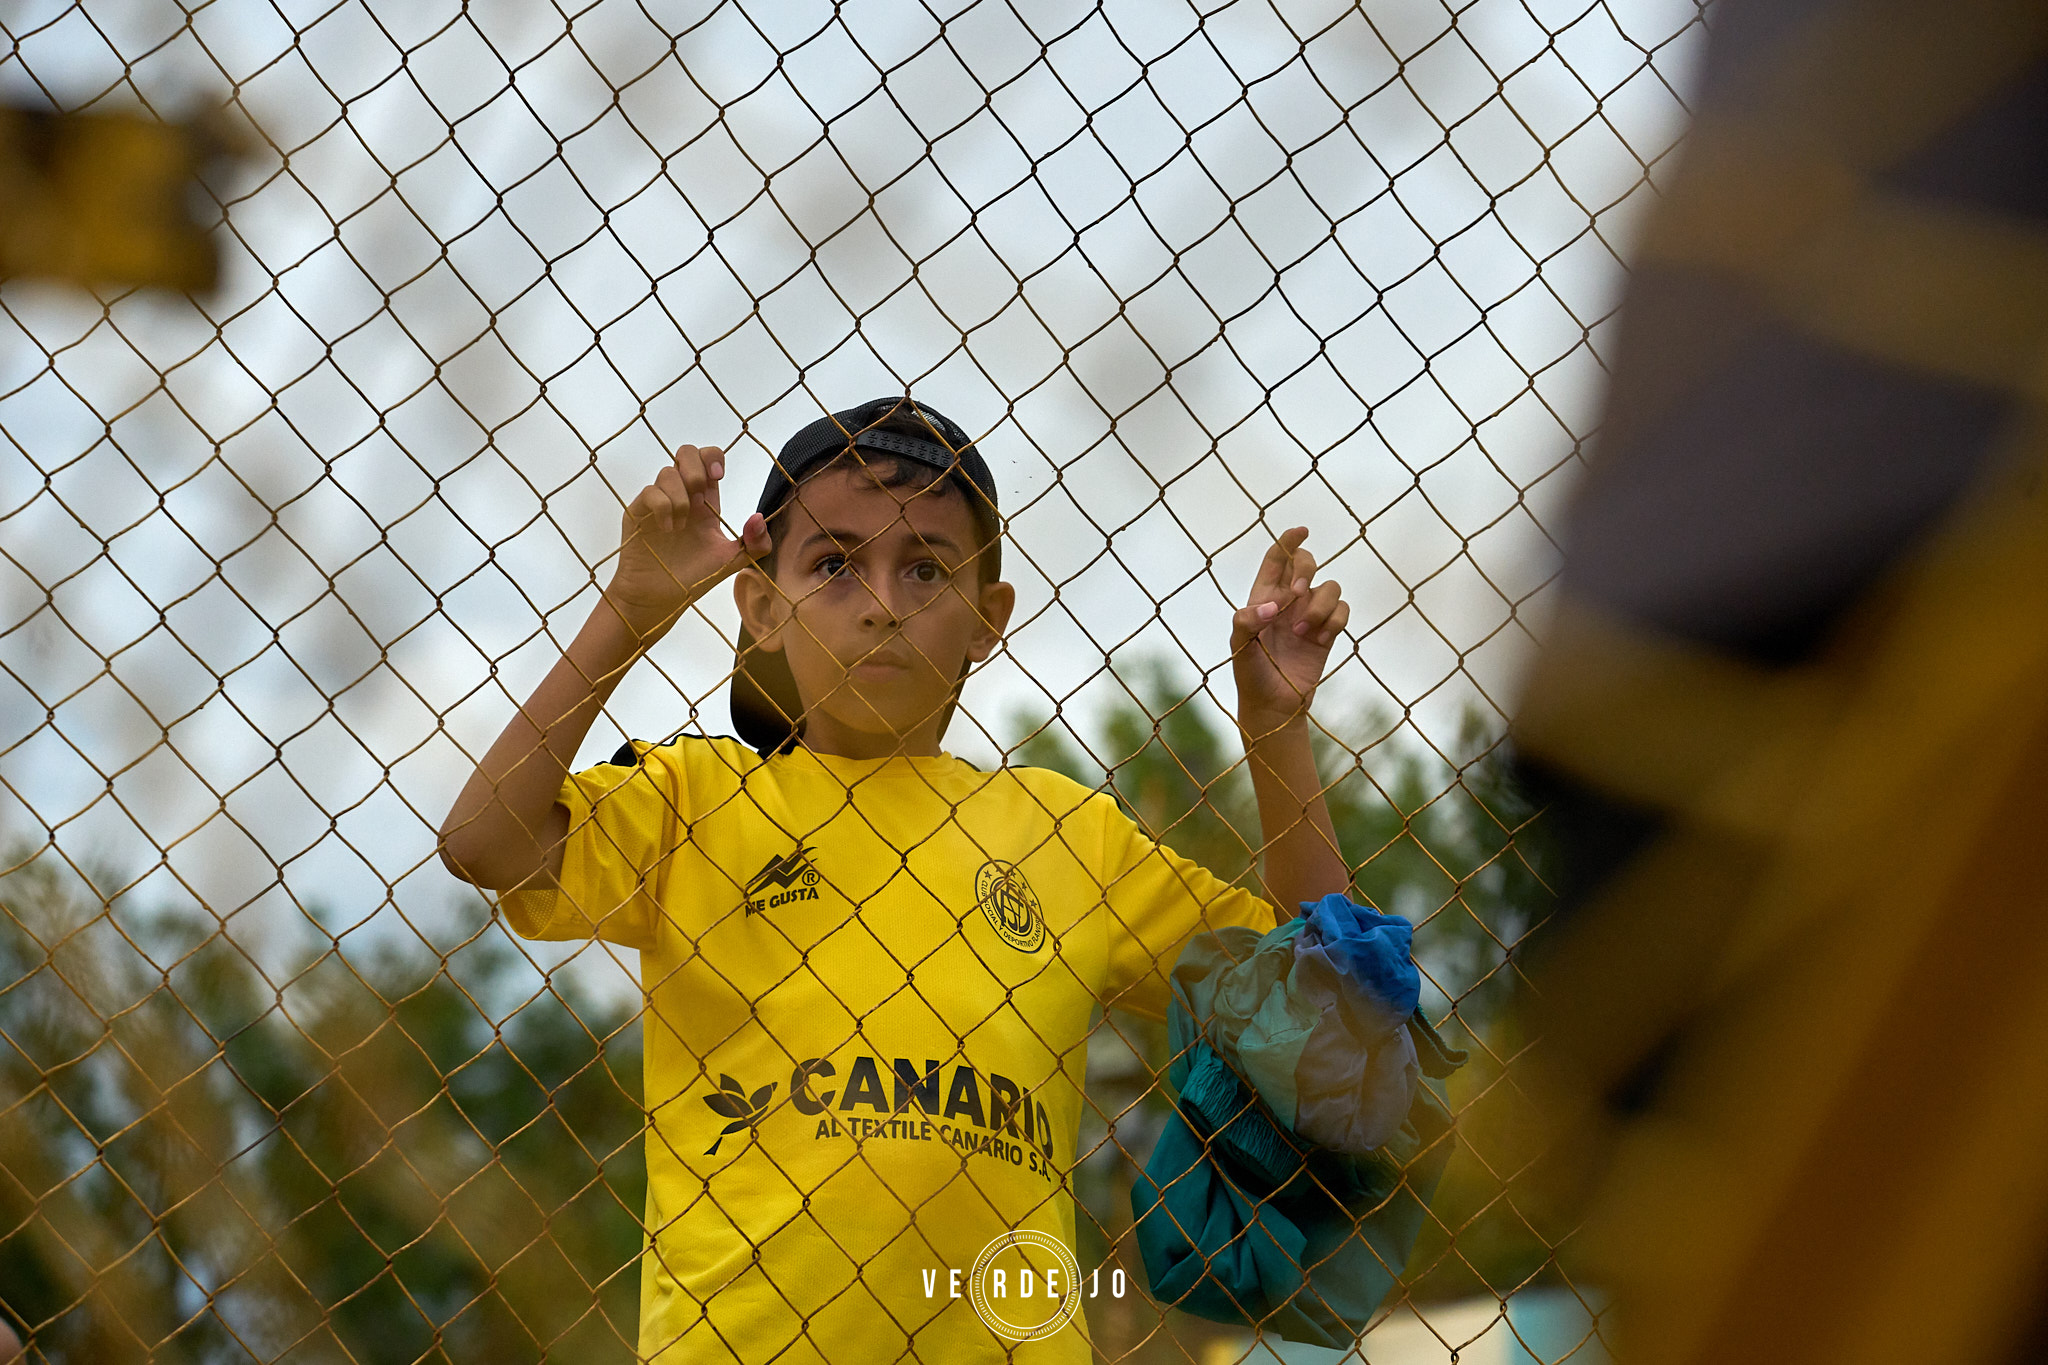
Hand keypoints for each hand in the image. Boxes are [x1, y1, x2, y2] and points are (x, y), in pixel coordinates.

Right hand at [604, 444, 772, 639]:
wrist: (659, 599)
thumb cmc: (693, 578)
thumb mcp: (731, 563)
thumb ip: (754, 545)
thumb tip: (759, 517)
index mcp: (705, 501)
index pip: (708, 459)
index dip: (713, 458)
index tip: (718, 477)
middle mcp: (682, 496)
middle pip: (685, 452)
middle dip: (695, 467)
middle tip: (700, 494)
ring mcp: (658, 502)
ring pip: (667, 473)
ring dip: (680, 498)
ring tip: (680, 528)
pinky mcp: (638, 512)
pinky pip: (650, 492)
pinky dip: (663, 507)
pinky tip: (668, 530)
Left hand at [1231, 526, 1349, 734]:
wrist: (1273, 705)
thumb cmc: (1250, 674)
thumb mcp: (1239, 647)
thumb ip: (1247, 622)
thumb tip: (1272, 607)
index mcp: (1263, 597)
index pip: (1277, 558)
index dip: (1288, 541)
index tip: (1301, 531)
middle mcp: (1289, 601)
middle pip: (1306, 563)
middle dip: (1306, 569)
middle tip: (1297, 593)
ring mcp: (1310, 616)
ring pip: (1331, 587)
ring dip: (1320, 605)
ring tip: (1303, 631)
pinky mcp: (1328, 633)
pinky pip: (1342, 611)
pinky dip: (1334, 621)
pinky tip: (1320, 640)